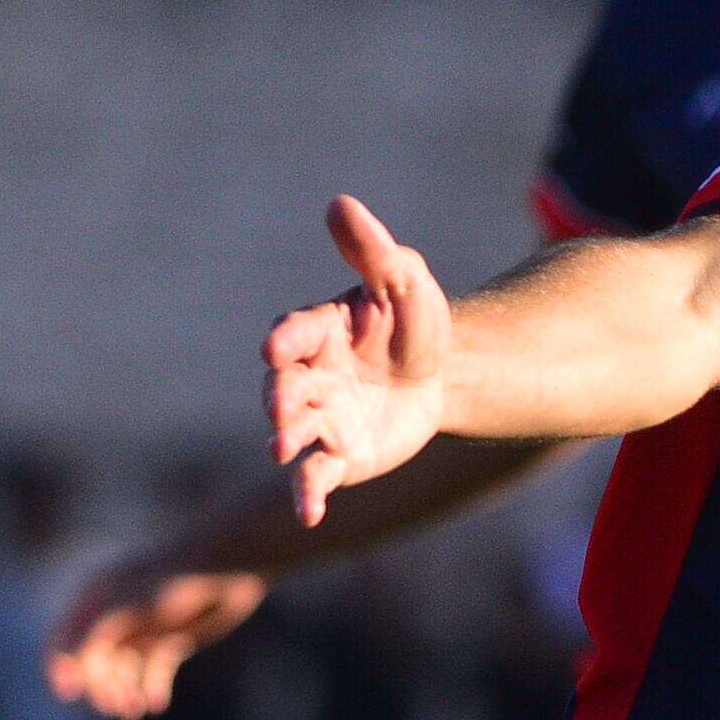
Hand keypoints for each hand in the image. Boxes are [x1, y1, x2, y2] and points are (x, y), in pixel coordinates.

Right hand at [46, 557, 267, 719]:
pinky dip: (153, 687)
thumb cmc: (171, 582)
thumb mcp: (125, 609)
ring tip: (136, 709)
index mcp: (95, 600)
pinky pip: (154, 670)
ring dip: (125, 692)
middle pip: (95, 662)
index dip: (63, 667)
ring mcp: (145, 629)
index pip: (66, 640)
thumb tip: (60, 670)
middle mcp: (116, 615)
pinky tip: (158, 703)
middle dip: (102, 687)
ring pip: (124, 670)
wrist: (225, 569)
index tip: (69, 693)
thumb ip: (90, 637)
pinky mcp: (172, 640)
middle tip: (117, 707)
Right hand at [265, 195, 453, 525]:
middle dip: (280, 396)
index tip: (277, 346)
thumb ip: (373, 252)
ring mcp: (319, 418)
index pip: (295, 333)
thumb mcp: (405, 282)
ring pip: (293, 432)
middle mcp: (308, 376)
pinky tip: (310, 515)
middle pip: (284, 386)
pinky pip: (316, 477)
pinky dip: (308, 494)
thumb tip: (340, 204)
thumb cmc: (414, 322)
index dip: (287, 340)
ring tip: (282, 449)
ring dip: (286, 439)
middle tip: (280, 408)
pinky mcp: (337, 456)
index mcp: (318, 332)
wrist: (442, 376)